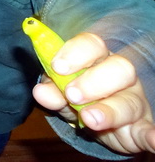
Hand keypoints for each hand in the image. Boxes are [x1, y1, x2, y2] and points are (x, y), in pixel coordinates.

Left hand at [32, 31, 154, 154]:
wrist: (97, 122)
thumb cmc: (79, 97)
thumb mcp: (60, 92)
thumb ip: (51, 90)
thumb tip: (40, 92)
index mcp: (97, 58)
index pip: (92, 44)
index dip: (75, 53)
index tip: (58, 67)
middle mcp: (121, 76)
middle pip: (119, 68)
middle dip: (93, 81)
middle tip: (72, 94)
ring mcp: (134, 100)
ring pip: (129, 101)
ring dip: (109, 110)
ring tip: (89, 118)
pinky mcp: (141, 126)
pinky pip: (148, 130)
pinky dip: (152, 136)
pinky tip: (153, 140)